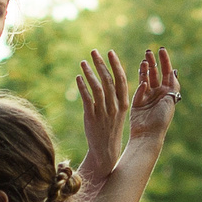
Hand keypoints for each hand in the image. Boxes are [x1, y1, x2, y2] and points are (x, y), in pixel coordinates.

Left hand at [73, 48, 129, 172]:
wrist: (105, 150)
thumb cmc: (111, 128)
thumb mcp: (118, 112)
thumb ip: (115, 96)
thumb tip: (108, 78)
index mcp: (123, 103)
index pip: (121, 80)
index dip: (115, 64)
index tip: (110, 52)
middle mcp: (115, 106)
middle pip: (108, 80)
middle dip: (100, 64)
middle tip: (94, 51)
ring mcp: (103, 111)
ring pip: (96, 87)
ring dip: (89, 72)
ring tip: (83, 62)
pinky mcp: (91, 116)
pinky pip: (87, 98)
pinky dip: (82, 86)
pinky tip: (78, 77)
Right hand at [127, 46, 180, 140]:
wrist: (149, 134)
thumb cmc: (162, 119)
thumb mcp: (170, 100)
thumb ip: (172, 85)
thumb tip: (174, 70)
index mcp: (168, 92)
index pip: (167, 72)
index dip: (164, 60)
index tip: (161, 49)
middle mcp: (158, 93)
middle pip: (155, 73)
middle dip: (152, 62)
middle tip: (148, 51)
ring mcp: (147, 97)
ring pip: (145, 79)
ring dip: (145, 69)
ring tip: (143, 61)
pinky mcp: (137, 102)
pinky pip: (138, 90)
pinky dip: (141, 86)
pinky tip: (143, 84)